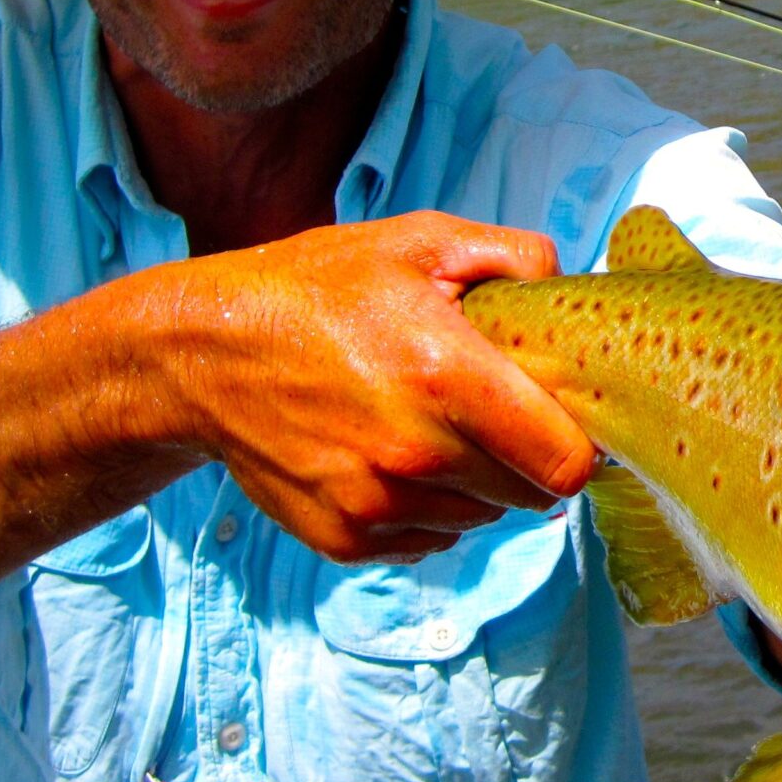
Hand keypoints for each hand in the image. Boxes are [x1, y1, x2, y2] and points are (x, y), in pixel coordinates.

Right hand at [157, 212, 597, 560]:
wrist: (202, 352)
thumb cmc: (317, 288)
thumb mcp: (418, 242)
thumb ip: (514, 256)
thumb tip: (571, 287)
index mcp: (447, 377)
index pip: (565, 463)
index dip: (579, 445)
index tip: (567, 421)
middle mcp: (415, 453)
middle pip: (531, 496)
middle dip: (525, 458)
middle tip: (493, 413)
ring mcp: (376, 504)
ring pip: (480, 519)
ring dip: (475, 484)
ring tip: (430, 426)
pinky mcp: (345, 539)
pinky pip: (429, 538)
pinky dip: (426, 507)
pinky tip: (391, 456)